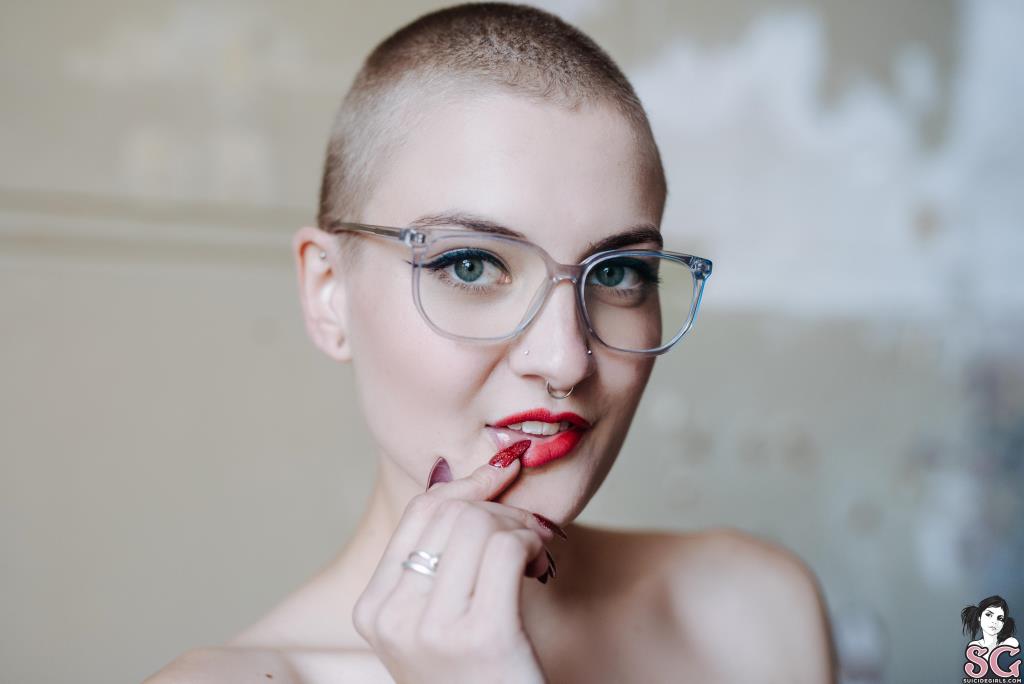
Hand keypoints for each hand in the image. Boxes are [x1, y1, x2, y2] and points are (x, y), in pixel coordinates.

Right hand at [352, 441, 554, 683]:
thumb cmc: (475, 677)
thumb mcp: (437, 621)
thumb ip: (441, 560)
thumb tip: (475, 475)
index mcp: (373, 610)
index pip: (420, 514)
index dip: (466, 486)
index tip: (500, 478)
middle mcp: (394, 619)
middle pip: (453, 515)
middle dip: (500, 507)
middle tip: (527, 531)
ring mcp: (433, 630)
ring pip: (480, 526)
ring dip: (520, 527)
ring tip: (534, 553)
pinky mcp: (482, 636)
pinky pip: (507, 549)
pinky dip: (532, 544)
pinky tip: (540, 566)